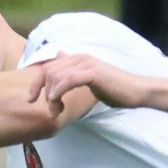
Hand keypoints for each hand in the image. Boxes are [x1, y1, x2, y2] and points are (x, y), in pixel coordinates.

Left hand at [27, 53, 151, 117]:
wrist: (136, 91)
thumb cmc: (115, 89)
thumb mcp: (90, 79)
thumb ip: (74, 73)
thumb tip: (59, 59)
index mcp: (77, 59)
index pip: (48, 67)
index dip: (36, 83)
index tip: (31, 99)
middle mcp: (79, 58)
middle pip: (48, 70)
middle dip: (41, 91)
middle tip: (49, 110)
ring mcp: (86, 64)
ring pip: (56, 75)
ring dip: (51, 95)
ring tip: (56, 110)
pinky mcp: (92, 73)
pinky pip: (68, 80)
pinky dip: (58, 91)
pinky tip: (57, 101)